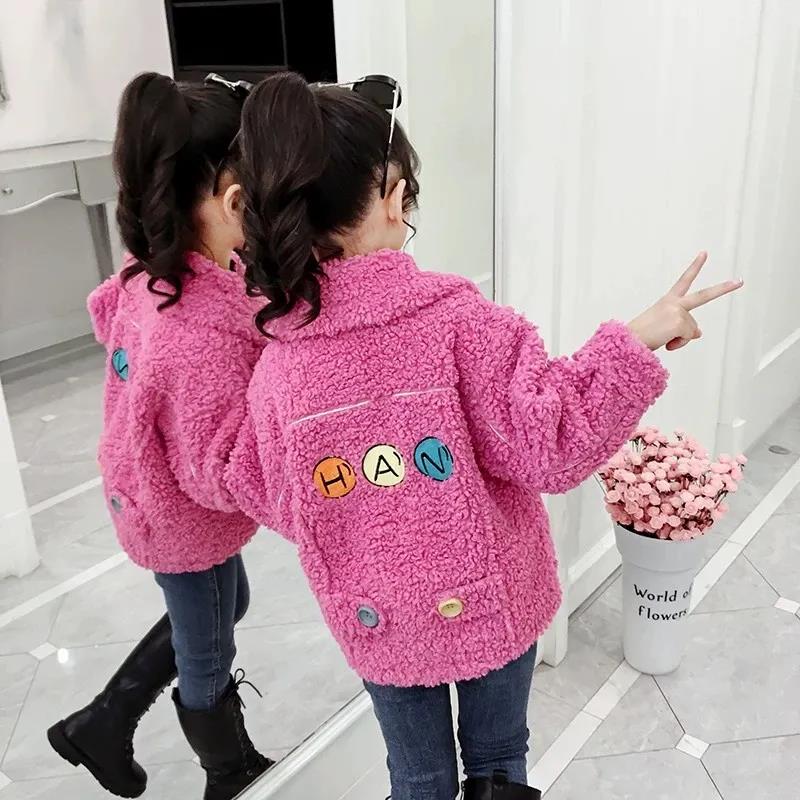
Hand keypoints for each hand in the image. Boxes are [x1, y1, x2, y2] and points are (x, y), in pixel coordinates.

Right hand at [628, 252, 742, 350]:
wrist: (629, 341)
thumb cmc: (641, 335)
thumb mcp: (663, 327)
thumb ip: (682, 327)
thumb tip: (698, 333)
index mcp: (667, 301)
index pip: (684, 280)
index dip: (695, 266)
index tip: (704, 253)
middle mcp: (674, 303)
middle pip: (703, 295)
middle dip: (723, 289)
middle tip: (740, 281)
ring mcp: (678, 311)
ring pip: (692, 329)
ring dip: (680, 338)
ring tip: (662, 338)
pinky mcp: (680, 322)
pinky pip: (688, 337)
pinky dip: (678, 344)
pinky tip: (666, 343)